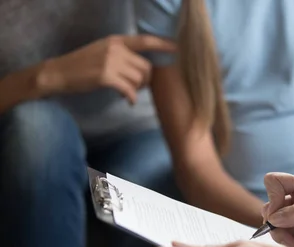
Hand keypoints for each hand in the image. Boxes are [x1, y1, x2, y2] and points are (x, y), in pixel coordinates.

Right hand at [38, 35, 175, 103]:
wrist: (59, 73)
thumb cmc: (83, 65)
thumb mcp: (103, 52)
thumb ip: (123, 55)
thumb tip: (144, 68)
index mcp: (116, 41)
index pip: (144, 41)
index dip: (163, 44)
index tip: (177, 49)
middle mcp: (115, 49)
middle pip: (146, 67)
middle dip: (146, 80)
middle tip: (137, 88)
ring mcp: (111, 62)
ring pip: (139, 79)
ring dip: (138, 90)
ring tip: (129, 93)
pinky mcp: (106, 76)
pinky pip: (130, 90)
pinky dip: (131, 98)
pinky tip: (127, 101)